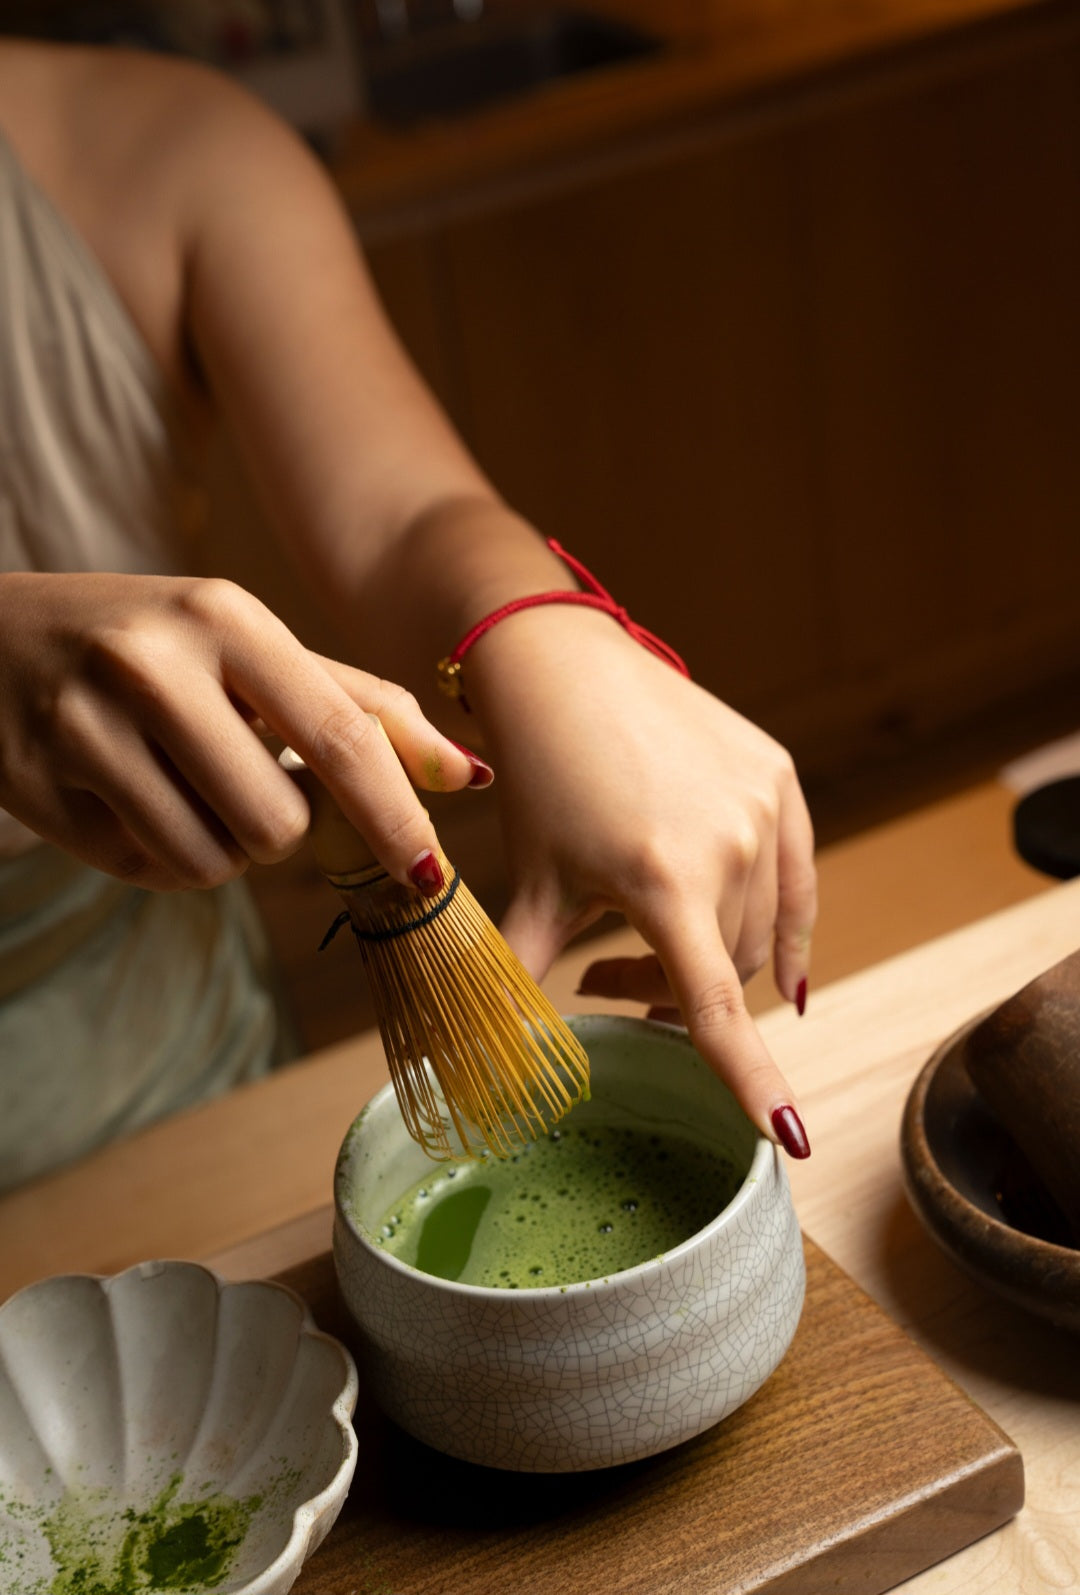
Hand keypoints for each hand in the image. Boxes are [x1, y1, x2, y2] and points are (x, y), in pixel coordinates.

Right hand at [0, 572, 486, 891]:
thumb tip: (467, 774)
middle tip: (240, 782)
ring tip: (178, 785)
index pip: (341, 735)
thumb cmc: (150, 645)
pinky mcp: (41, 785)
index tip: (430, 872)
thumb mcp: (247, 647)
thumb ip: (360, 708)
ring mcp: (86, 725)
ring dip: (218, 847)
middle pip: (279, 822)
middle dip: (279, 829)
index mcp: (224, 615)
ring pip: (213, 860)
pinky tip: (129, 798)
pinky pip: (148, 870)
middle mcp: (153, 663)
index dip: (396, 815)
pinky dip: (159, 854)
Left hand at [464, 606, 816, 1152]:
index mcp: (664, 879)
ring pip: (760, 926)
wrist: (562, 668)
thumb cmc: (537, 779)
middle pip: (727, 969)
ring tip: (645, 941)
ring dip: (712, 953)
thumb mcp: (531, 885)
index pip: (715, 1004)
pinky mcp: (777, 773)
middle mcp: (730, 843)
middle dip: (673, 993)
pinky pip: (794, 875)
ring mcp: (763, 804)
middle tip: (609, 981)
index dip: (751, 1081)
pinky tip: (775, 959)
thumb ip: (522, 976)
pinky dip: (779, 920)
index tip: (790, 1142)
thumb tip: (490, 1060)